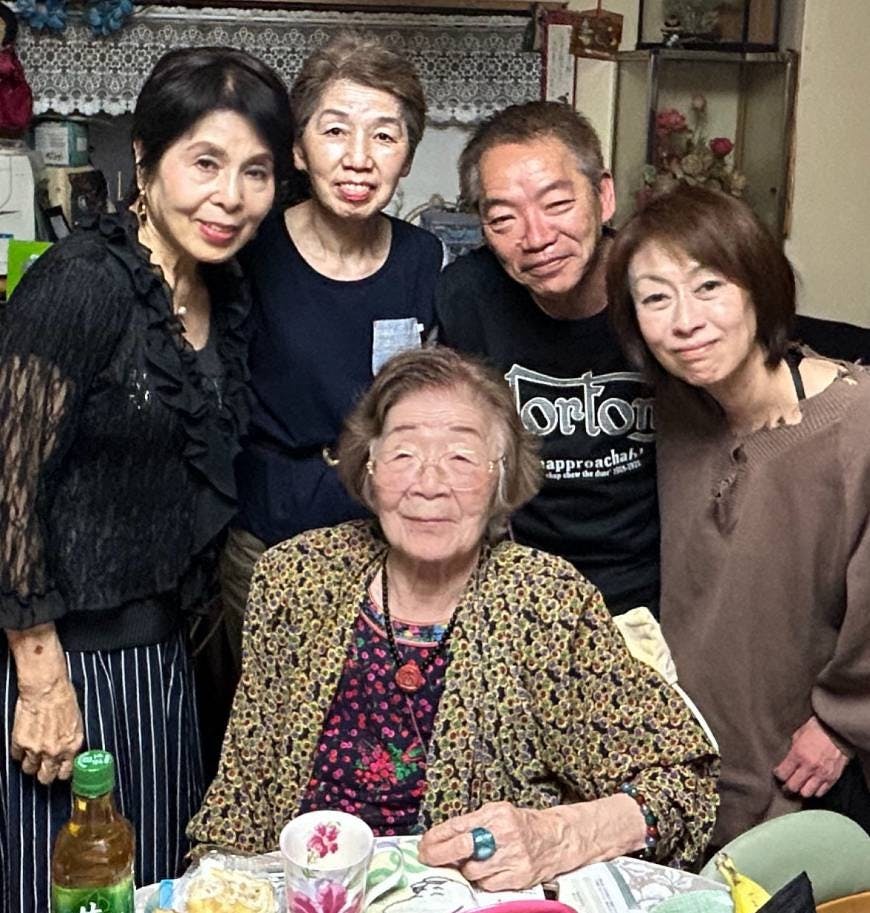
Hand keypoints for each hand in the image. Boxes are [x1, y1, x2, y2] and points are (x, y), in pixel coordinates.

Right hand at [11, 676, 83, 784]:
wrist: (47, 688)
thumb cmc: (64, 698)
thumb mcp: (77, 722)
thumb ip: (71, 740)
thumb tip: (69, 750)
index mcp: (72, 745)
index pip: (66, 772)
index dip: (61, 773)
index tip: (58, 771)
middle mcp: (55, 750)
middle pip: (46, 777)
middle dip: (45, 774)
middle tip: (43, 769)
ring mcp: (36, 749)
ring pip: (29, 769)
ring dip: (31, 763)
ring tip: (33, 754)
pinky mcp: (20, 743)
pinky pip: (16, 756)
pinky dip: (19, 752)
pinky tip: (23, 745)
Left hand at [418, 801, 569, 890]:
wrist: (555, 838)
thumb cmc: (522, 824)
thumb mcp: (497, 813)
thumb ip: (472, 823)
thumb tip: (443, 837)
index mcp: (496, 814)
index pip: (459, 825)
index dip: (437, 837)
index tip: (424, 844)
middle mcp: (504, 833)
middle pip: (462, 848)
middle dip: (440, 855)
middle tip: (429, 858)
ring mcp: (512, 857)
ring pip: (473, 871)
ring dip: (468, 868)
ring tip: (473, 861)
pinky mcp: (518, 876)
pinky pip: (488, 884)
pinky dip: (484, 880)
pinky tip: (489, 870)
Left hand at [773, 715, 849, 797]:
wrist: (838, 730)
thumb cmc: (817, 728)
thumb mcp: (798, 735)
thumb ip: (793, 749)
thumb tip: (789, 758)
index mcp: (798, 754)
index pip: (782, 774)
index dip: (778, 775)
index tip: (778, 774)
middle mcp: (809, 767)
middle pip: (793, 787)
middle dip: (787, 786)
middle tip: (786, 784)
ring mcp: (821, 774)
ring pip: (806, 793)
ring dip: (801, 790)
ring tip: (800, 786)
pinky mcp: (832, 778)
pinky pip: (821, 792)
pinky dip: (815, 791)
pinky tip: (812, 785)